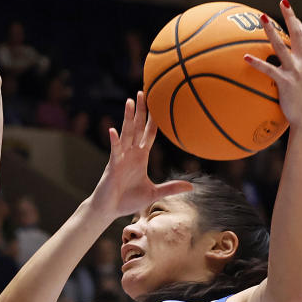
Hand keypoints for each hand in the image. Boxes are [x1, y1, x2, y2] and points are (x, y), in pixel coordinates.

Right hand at [88, 92, 192, 218]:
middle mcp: (131, 153)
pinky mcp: (112, 165)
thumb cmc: (128, 200)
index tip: (158, 103)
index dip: (154, 119)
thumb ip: (171, 188)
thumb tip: (191, 186)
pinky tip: (113, 130)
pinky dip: (114, 140)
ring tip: (130, 102)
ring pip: (126, 133)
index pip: (149, 133)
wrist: (110, 210)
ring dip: (128, 118)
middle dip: (141, 110)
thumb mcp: (154, 193)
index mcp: (141, 156)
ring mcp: (121, 157)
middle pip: (137, 127)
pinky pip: (114, 150)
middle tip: (143, 91)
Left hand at [244, 0, 301, 131]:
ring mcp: (296, 72)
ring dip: (271, 31)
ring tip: (262, 18)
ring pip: (281, 46)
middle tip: (282, 2)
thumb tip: (283, 69)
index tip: (290, 10)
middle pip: (298, 34)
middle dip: (290, 16)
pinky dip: (257, 63)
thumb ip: (297, 74)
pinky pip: (268, 69)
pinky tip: (245, 57)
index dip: (298, 22)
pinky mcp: (286, 82)